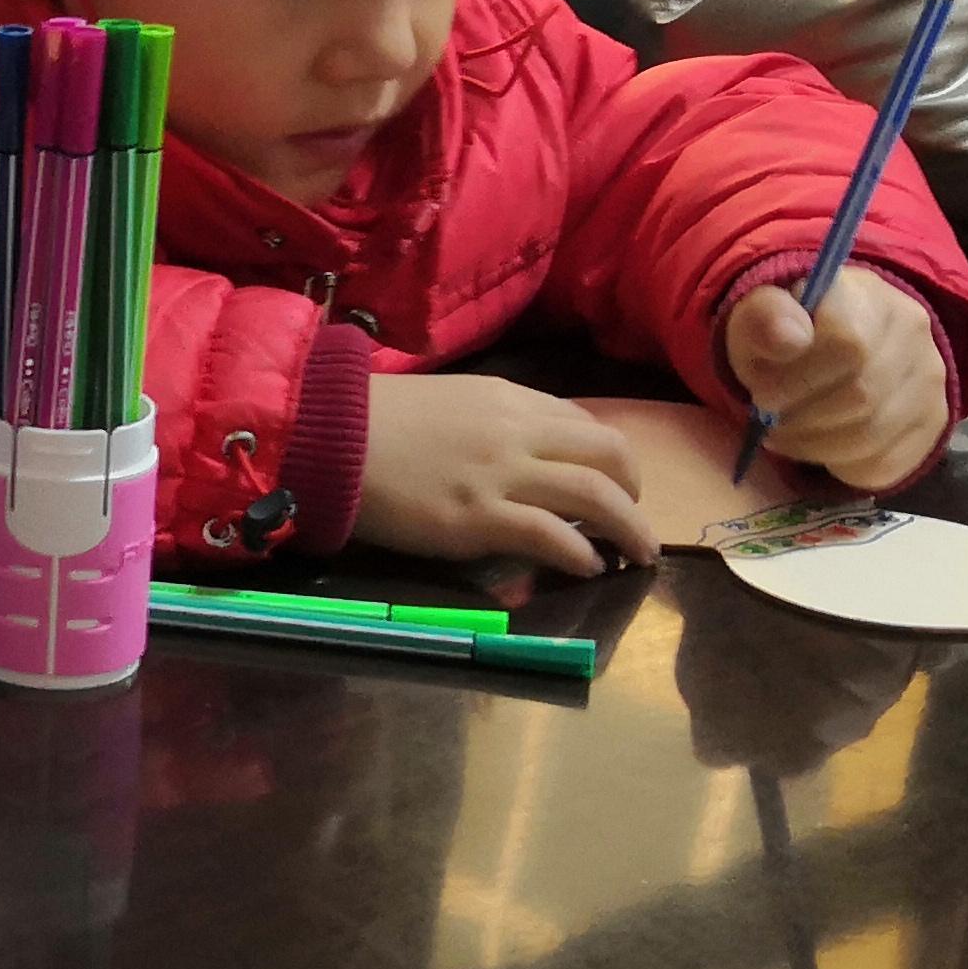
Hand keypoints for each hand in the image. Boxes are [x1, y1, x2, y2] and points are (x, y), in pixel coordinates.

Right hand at [356, 375, 658, 573]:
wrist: (328, 437)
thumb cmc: (373, 421)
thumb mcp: (448, 404)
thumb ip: (490, 425)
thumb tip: (517, 457)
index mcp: (508, 400)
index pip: (581, 423)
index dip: (605, 456)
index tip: (609, 482)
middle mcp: (518, 432)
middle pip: (608, 453)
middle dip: (635, 488)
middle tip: (634, 517)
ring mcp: (502, 475)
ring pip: (596, 496)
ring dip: (630, 528)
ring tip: (639, 553)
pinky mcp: (480, 518)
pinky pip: (553, 537)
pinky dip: (582, 554)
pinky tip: (589, 568)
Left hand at [723, 277, 950, 490]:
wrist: (834, 345)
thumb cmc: (788, 332)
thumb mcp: (758, 315)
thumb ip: (763, 319)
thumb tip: (788, 339)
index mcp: (865, 295)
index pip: (846, 343)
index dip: (796, 380)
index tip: (762, 393)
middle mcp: (912, 331)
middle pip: (860, 396)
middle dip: (800, 420)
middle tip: (770, 421)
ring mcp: (930, 379)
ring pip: (872, 436)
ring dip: (814, 447)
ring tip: (787, 436)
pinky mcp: (933, 422)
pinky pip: (885, 464)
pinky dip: (841, 466)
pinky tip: (822, 447)